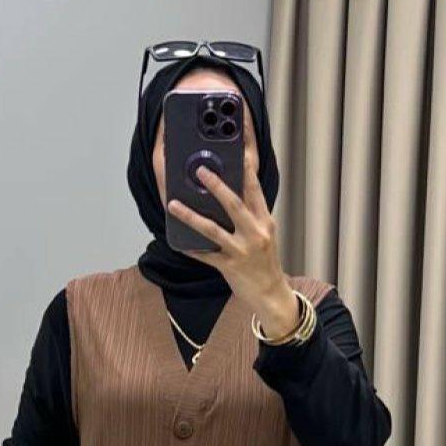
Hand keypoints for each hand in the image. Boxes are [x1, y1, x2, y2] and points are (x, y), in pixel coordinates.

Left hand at [167, 141, 300, 338]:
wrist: (272, 294)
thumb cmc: (265, 262)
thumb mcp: (264, 234)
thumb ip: (250, 215)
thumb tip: (228, 194)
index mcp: (264, 221)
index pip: (255, 189)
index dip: (246, 169)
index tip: (238, 150)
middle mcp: (255, 233)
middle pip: (234, 204)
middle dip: (217, 185)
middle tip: (201, 170)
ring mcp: (242, 250)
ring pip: (213, 229)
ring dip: (191, 216)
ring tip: (174, 204)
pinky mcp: (230, 267)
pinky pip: (206, 256)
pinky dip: (191, 248)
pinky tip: (177, 241)